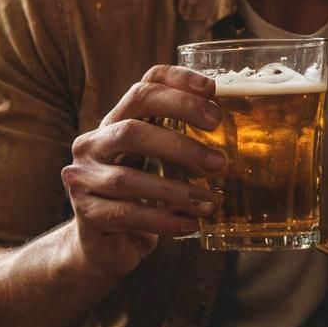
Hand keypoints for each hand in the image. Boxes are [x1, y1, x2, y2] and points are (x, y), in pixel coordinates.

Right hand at [61, 65, 223, 280]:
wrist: (103, 244)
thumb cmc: (143, 194)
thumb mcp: (160, 161)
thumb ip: (185, 140)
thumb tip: (244, 126)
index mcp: (116, 120)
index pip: (143, 87)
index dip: (177, 82)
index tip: (213, 90)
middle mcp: (93, 143)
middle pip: (132, 130)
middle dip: (180, 143)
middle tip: (220, 161)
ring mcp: (83, 179)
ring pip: (129, 179)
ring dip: (177, 191)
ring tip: (211, 202)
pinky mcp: (85, 215)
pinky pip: (127, 214)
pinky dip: (164, 220)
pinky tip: (191, 224)